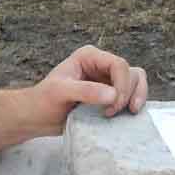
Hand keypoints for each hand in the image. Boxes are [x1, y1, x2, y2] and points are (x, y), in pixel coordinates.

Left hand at [33, 45, 149, 127]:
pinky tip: (126, 116)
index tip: (113, 106)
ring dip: (135, 98)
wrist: (39, 118)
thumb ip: (85, 91)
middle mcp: (102, 65)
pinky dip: (133, 104)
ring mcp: (108, 79)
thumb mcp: (60, 93)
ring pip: (136, 82)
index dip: (122, 85)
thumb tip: (113, 95)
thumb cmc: (44, 101)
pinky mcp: (111, 94)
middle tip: (111, 113)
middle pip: (131, 74)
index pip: (119, 65)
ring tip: (124, 114)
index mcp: (90, 56)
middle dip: (127, 94)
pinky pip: (132, 95)